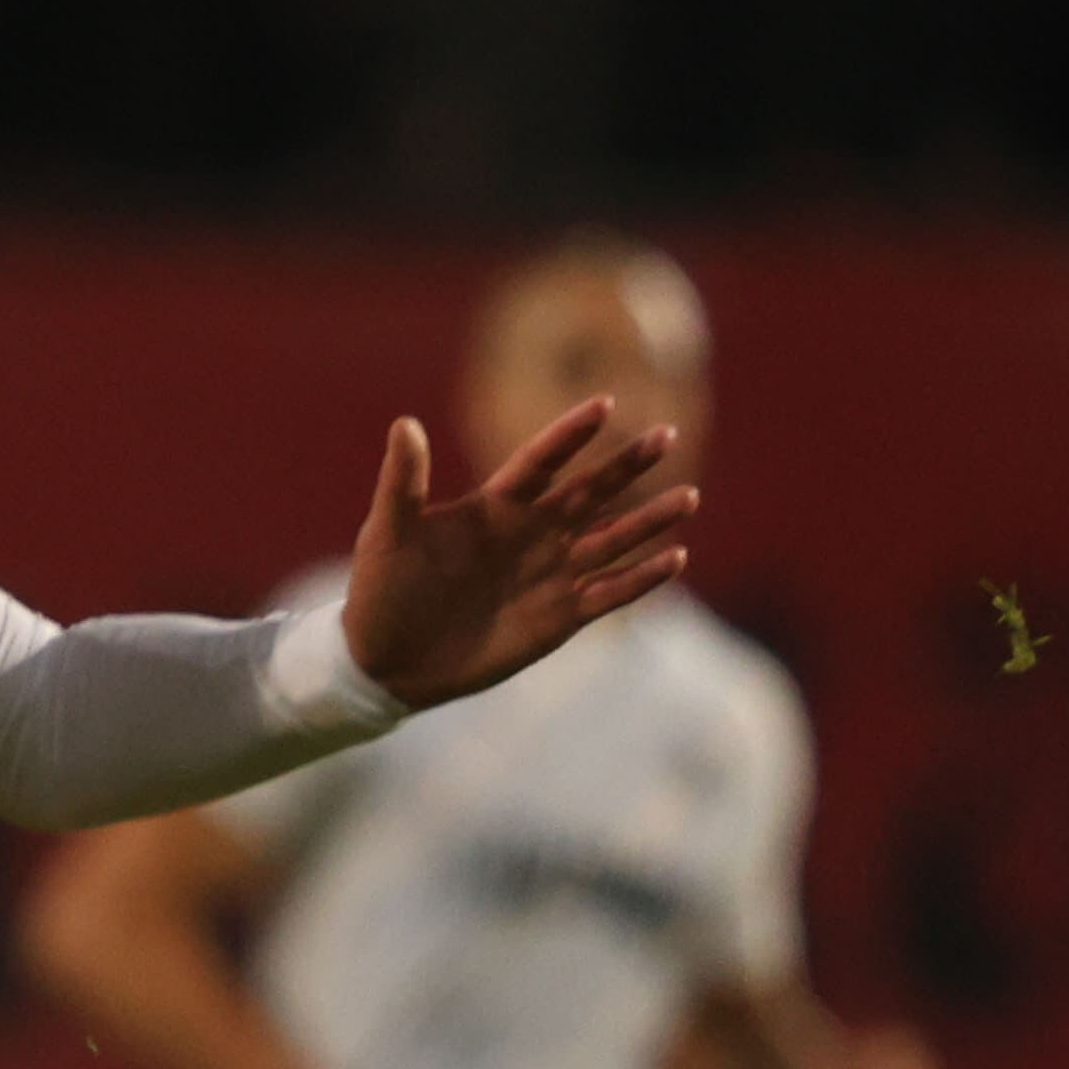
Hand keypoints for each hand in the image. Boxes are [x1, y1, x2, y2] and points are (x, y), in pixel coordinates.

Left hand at [339, 397, 700, 708]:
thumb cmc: (381, 592)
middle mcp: (531, 533)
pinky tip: (675, 557)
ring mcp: (550, 573)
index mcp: (495, 506)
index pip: (541, 461)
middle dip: (627, 465)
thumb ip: (403, 482)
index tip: (603, 404)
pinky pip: (610, 591)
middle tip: (666, 433)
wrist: (385, 663)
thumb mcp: (388, 533)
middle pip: (589, 491)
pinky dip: (642, 577)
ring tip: (688, 498)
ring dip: (649, 520)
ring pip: (612, 539)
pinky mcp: (560, 616)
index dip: (570, 435)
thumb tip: (404, 424)